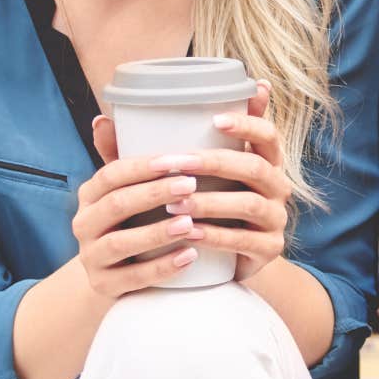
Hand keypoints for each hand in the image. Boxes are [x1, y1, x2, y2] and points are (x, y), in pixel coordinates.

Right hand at [72, 125, 210, 297]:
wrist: (118, 274)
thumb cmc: (133, 219)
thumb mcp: (128, 187)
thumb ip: (124, 154)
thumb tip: (104, 115)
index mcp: (90, 194)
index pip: (112, 174)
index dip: (144, 167)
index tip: (179, 160)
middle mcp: (83, 224)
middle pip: (117, 205)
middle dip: (156, 193)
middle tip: (192, 185)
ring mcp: (90, 257)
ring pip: (121, 243)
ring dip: (157, 232)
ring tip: (190, 222)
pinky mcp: (103, 286)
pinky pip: (133, 278)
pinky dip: (162, 267)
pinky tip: (190, 257)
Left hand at [87, 82, 291, 284]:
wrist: (222, 260)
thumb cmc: (199, 205)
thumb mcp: (185, 176)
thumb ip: (147, 151)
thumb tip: (101, 120)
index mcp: (264, 160)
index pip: (268, 134)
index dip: (247, 123)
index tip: (214, 118)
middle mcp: (277, 186)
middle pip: (256, 167)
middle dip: (216, 163)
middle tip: (178, 164)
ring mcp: (276, 219)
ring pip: (249, 204)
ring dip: (211, 202)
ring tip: (175, 204)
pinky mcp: (268, 250)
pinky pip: (244, 241)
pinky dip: (215, 237)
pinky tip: (189, 234)